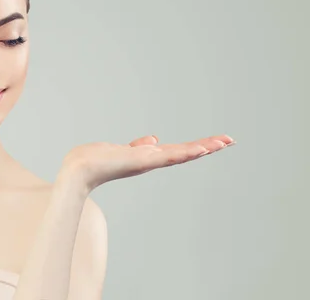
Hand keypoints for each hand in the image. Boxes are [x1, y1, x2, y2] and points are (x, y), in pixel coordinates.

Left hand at [59, 134, 234, 191]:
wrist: (78, 170)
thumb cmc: (95, 161)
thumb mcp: (121, 149)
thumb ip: (138, 146)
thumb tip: (153, 139)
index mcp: (147, 158)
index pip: (177, 151)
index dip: (196, 147)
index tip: (215, 142)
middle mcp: (150, 161)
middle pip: (184, 153)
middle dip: (208, 147)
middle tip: (231, 140)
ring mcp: (148, 162)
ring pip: (181, 154)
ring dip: (203, 148)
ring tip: (224, 142)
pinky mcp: (141, 161)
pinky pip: (168, 156)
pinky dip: (186, 153)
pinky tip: (201, 149)